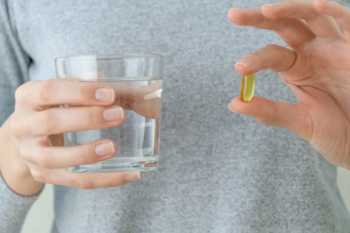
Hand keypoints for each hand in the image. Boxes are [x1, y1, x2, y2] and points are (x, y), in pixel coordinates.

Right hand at [0, 79, 139, 194]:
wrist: (27, 138)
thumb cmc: (55, 109)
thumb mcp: (66, 94)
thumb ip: (98, 90)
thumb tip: (145, 91)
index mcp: (29, 96)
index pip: (50, 90)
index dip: (80, 92)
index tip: (110, 94)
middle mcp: (23, 125)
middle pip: (50, 123)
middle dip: (87, 119)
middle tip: (118, 115)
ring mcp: (30, 153)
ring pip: (54, 159)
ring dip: (86, 154)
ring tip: (113, 148)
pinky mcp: (43, 175)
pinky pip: (73, 181)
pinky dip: (103, 179)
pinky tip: (128, 174)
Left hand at [228, 0, 349, 168]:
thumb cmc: (336, 129)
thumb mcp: (300, 121)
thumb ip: (270, 111)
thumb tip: (234, 104)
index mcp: (296, 68)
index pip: (271, 55)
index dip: (255, 60)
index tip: (240, 68)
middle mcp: (313, 53)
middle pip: (284, 26)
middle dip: (259, 19)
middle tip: (233, 16)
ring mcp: (334, 47)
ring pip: (311, 17)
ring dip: (290, 9)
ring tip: (265, 11)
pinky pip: (346, 22)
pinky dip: (332, 11)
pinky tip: (315, 5)